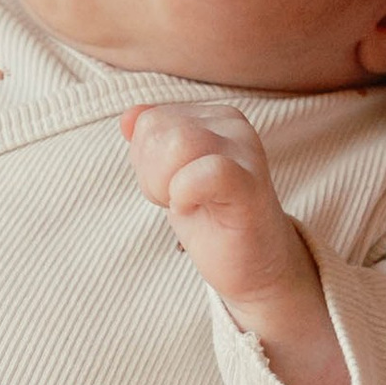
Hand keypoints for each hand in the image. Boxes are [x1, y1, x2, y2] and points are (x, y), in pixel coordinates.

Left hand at [122, 105, 349, 384]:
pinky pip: (204, 172)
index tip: (174, 188)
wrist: (257, 267)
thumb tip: (128, 118)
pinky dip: (185, 194)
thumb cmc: (214, 219)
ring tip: (192, 206)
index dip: (145, 161)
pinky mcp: (250, 187)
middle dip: (151, 174)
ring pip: (175, 143)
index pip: (150, 120)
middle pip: (157, 129)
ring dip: (166, 186)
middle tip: (182, 201)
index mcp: (214, 117)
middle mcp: (233, 126)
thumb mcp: (170, 174)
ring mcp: (245, 154)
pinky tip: (195, 211)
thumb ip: (152, 141)